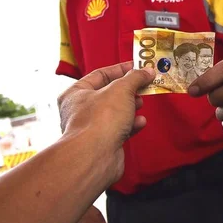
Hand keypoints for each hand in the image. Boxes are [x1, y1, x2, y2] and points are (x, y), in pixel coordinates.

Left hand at [57, 61, 154, 182]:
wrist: (95, 156)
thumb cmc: (99, 120)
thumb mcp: (121, 89)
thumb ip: (135, 77)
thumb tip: (146, 71)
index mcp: (76, 93)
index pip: (100, 74)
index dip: (120, 69)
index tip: (137, 66)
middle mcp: (80, 110)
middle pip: (108, 94)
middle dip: (128, 90)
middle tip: (143, 85)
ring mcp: (91, 128)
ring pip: (114, 113)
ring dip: (130, 107)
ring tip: (141, 102)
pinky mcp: (102, 143)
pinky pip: (118, 130)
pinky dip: (131, 125)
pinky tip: (140, 122)